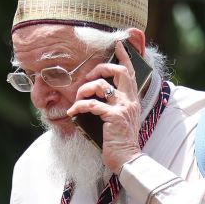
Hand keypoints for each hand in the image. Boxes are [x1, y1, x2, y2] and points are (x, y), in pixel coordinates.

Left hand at [67, 32, 142, 171]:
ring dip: (84, 89)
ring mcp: (122, 108)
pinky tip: (72, 111)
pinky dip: (79, 106)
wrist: (126, 159)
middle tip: (88, 76)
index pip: (131, 73)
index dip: (124, 56)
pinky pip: (92, 104)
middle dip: (101, 68)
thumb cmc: (119, 142)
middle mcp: (130, 101)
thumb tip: (95, 97)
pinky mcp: (113, 116)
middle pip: (119, 71)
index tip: (118, 44)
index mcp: (132, 100)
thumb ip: (114, 106)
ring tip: (77, 99)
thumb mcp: (120, 120)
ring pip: (101, 86)